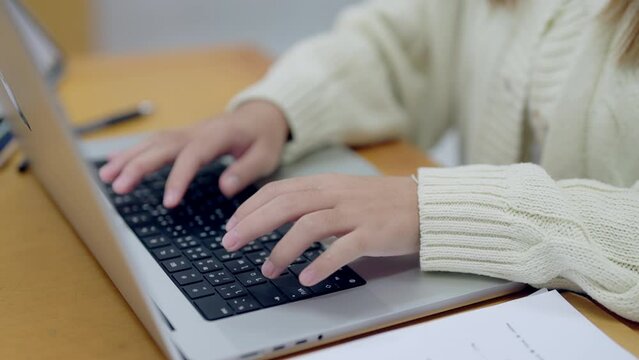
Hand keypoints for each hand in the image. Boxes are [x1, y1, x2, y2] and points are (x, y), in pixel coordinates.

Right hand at [99, 101, 288, 206]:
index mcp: (218, 136)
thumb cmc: (264, 137)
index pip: (193, 156)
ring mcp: (186, 132)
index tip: (168, 202)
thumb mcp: (266, 156)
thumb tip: (225, 187)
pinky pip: (153, 142)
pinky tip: (113, 164)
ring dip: (127, 158)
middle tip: (118, 187)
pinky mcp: (181, 137)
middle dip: (138, 166)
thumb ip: (247, 171)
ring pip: (151, 143)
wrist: (262, 115)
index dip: (178, 178)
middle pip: (162, 147)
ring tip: (106, 178)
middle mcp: (197, 131)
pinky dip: (132, 152)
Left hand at [222, 174, 418, 285]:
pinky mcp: (373, 232)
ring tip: (268, 269)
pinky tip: (307, 277)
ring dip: (282, 248)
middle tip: (230, 244)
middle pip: (286, 205)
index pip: (278, 190)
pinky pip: (343, 248)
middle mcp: (336, 194)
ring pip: (309, 225)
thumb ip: (312, 201)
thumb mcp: (341, 193)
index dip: (250, 207)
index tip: (231, 225)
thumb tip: (276, 215)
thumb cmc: (380, 203)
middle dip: (253, 224)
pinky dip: (322, 263)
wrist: (424, 204)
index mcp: (325, 183)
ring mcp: (354, 213)